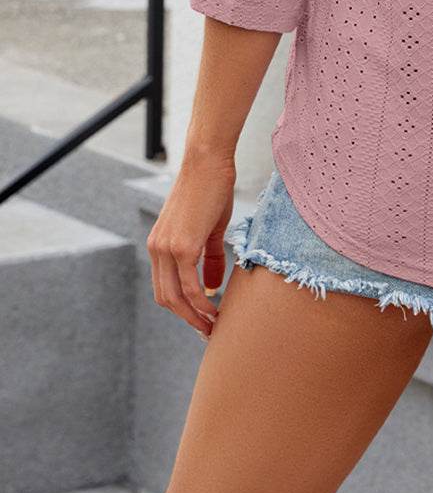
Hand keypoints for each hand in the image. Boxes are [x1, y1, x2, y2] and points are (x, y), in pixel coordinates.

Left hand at [146, 152, 236, 338]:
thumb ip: (208, 258)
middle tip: (208, 330)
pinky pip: (189, 286)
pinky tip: (214, 308)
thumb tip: (212, 286)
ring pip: (175, 297)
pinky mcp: (182, 246)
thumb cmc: (212, 189)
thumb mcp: (209, 228)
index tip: (201, 318)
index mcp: (159, 245)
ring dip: (194, 316)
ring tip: (213, 325)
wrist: (208, 162)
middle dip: (187, 318)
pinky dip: (200, 302)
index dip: (182, 307)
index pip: (165, 287)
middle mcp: (157, 249)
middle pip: (166, 298)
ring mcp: (167, 249)